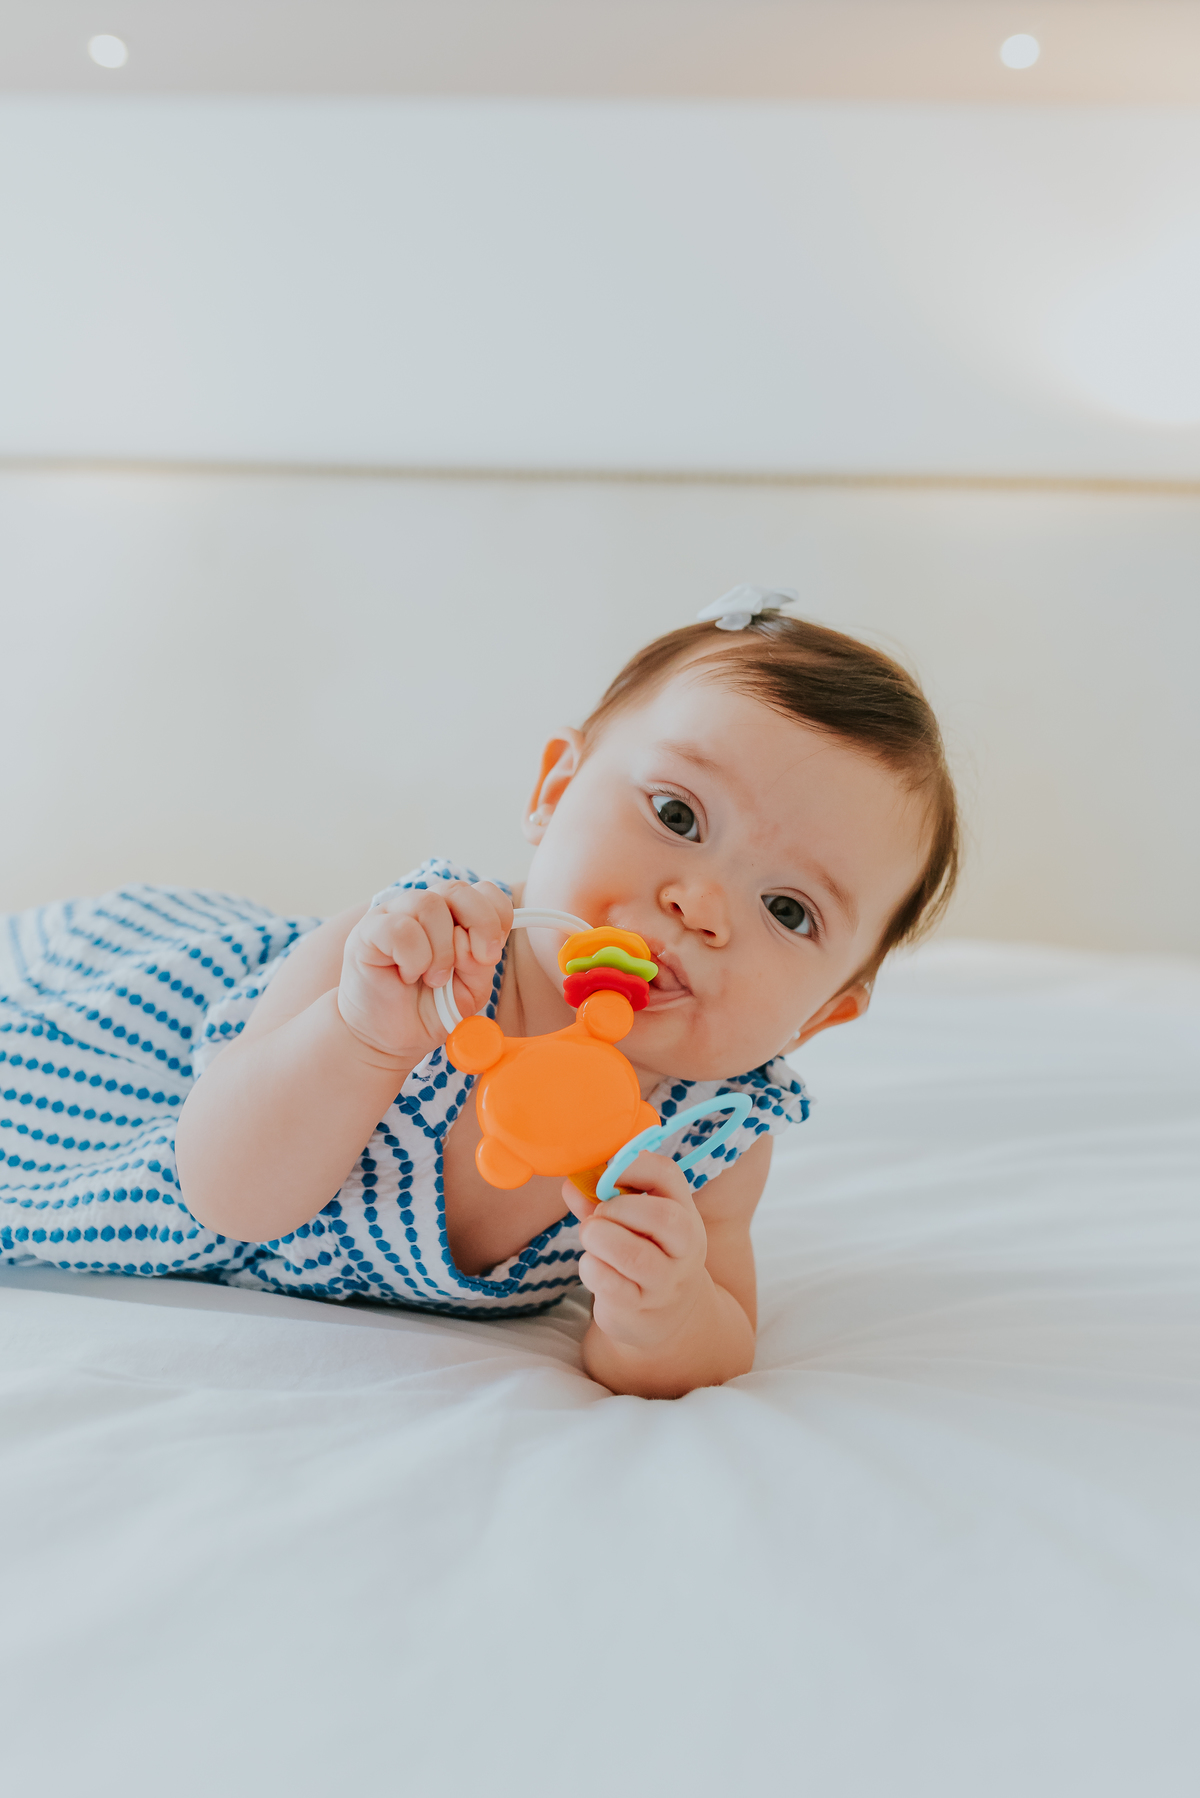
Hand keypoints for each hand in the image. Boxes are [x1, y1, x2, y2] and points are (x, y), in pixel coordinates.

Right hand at [338, 881, 512, 1065]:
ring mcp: (394, 915)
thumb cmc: (427, 1009)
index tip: (492, 952)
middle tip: (477, 962)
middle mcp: (424, 909)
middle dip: (480, 924)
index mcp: (453, 917)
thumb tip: (478, 945)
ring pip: (429, 904)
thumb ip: (481, 964)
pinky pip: (401, 928)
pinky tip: (407, 975)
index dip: (497, 916)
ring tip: (433, 979)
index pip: (484, 891)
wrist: (387, 1037)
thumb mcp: (470, 991)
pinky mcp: (369, 930)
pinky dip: (414, 958)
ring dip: (442, 950)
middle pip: (458, 889)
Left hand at [564, 1152, 710, 1351]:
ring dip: (600, 1238)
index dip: (631, 1165)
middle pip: (663, 1217)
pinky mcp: (639, 1307)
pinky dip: (592, 1268)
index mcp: (684, 1212)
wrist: (668, 1315)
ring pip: (635, 1255)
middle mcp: (683, 1247)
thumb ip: (601, 1200)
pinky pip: (611, 1285)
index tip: (605, 1173)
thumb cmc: (645, 1254)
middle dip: (618, 1208)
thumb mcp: (634, 1223)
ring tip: (590, 1236)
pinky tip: (591, 1265)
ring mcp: (664, 1281)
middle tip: (598, 1215)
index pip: (667, 1174)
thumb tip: (571, 1184)